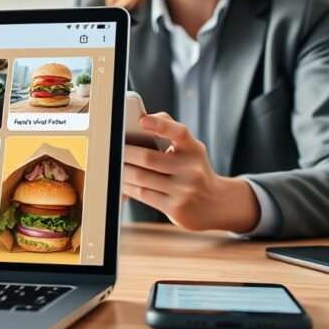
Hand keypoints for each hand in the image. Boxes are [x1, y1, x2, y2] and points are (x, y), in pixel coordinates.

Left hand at [123, 113, 259, 231]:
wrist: (217, 204)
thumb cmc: (195, 169)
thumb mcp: (191, 149)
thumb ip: (170, 130)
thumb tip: (143, 120)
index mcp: (194, 149)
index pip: (179, 132)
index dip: (160, 125)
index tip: (142, 121)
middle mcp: (192, 169)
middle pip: (148, 158)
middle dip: (125, 153)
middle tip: (112, 148)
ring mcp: (185, 190)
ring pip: (141, 177)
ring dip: (122, 171)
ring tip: (112, 165)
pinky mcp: (176, 208)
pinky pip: (143, 194)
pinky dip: (127, 186)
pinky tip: (122, 181)